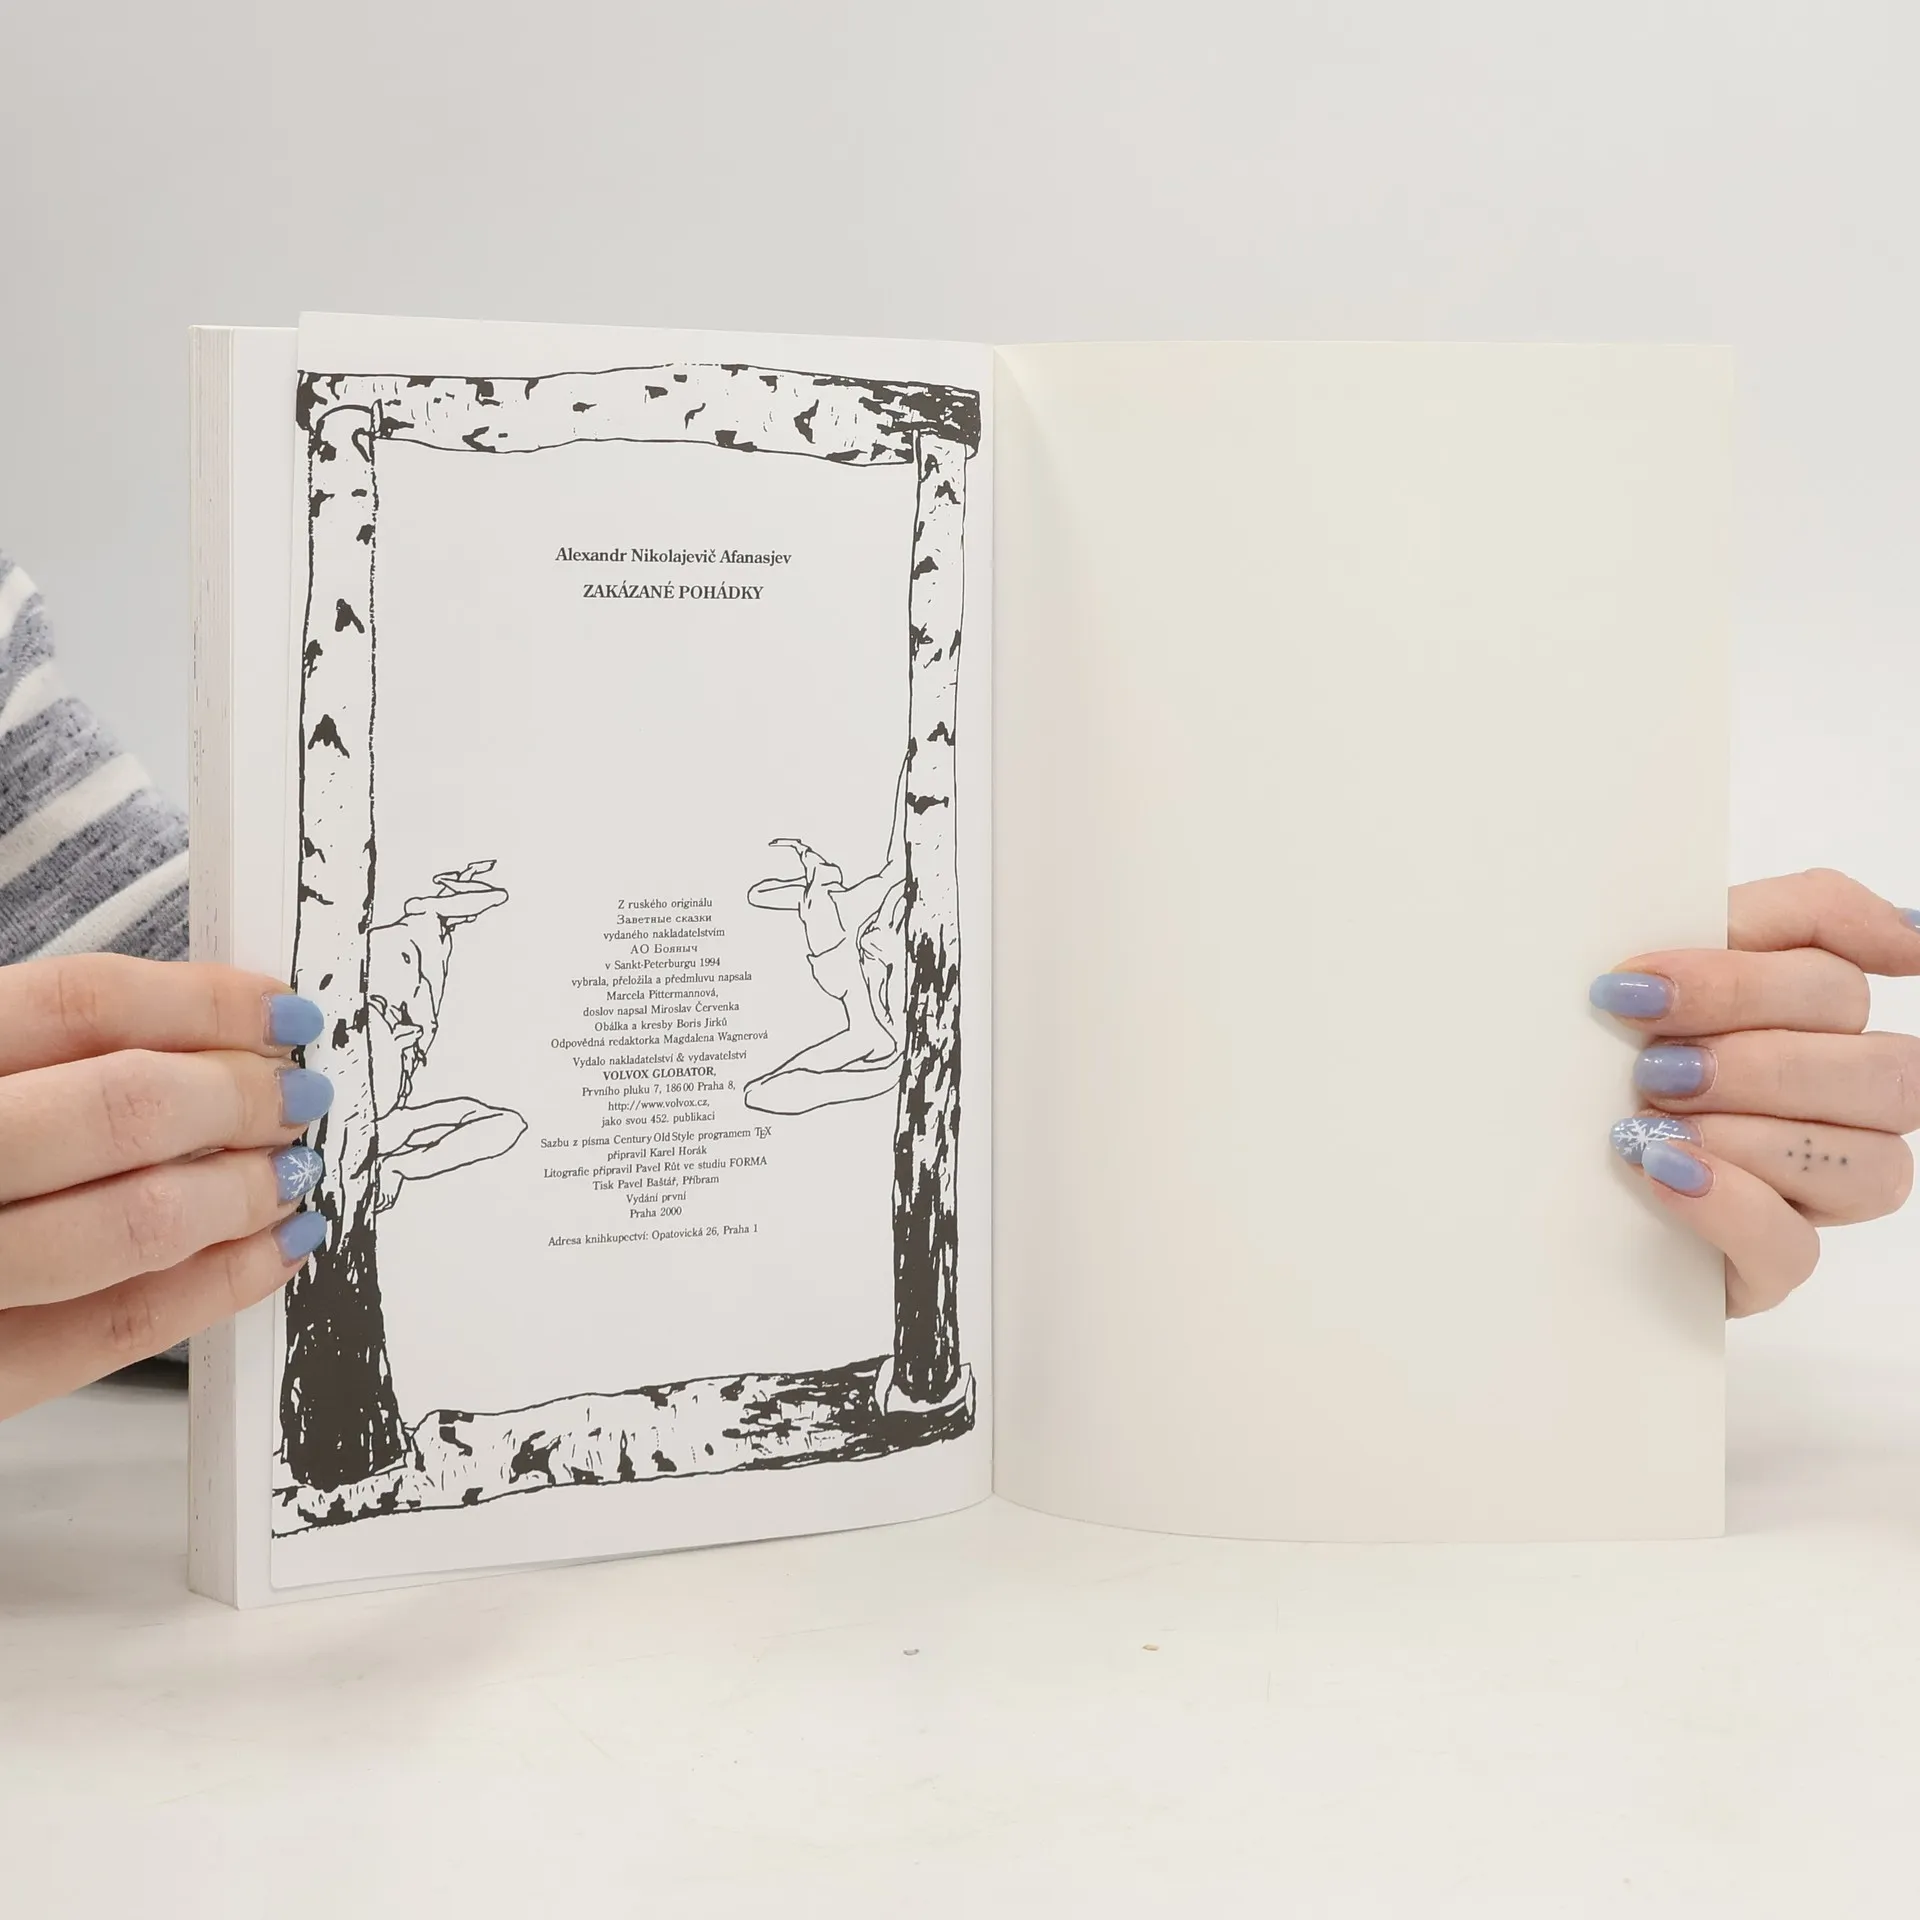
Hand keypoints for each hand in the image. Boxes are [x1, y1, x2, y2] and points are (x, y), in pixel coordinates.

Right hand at [0, 955, 334, 1418]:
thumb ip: (31, 1056)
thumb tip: (199, 1034)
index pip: (79, 1004)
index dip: (204, 1002)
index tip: (280, 1009)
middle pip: (122, 1108)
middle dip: (240, 1097)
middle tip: (298, 1093)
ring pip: (133, 1223)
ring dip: (242, 1191)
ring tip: (291, 1170)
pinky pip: (113, 1333)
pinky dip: (214, 1289)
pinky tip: (270, 1256)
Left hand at [1594, 869, 1919, 1315]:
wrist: (1498, 1168)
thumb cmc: (1578, 1059)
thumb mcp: (1638, 978)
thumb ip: (1742, 924)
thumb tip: (1909, 930)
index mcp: (1806, 1012)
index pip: (1843, 970)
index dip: (1748, 976)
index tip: (1635, 984)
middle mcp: (1836, 1101)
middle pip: (1892, 1071)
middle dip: (1761, 1060)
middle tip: (1651, 1066)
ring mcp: (1811, 1191)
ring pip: (1876, 1165)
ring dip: (1752, 1134)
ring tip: (1648, 1123)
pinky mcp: (1765, 1267)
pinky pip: (1794, 1248)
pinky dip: (1728, 1201)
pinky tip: (1663, 1169)